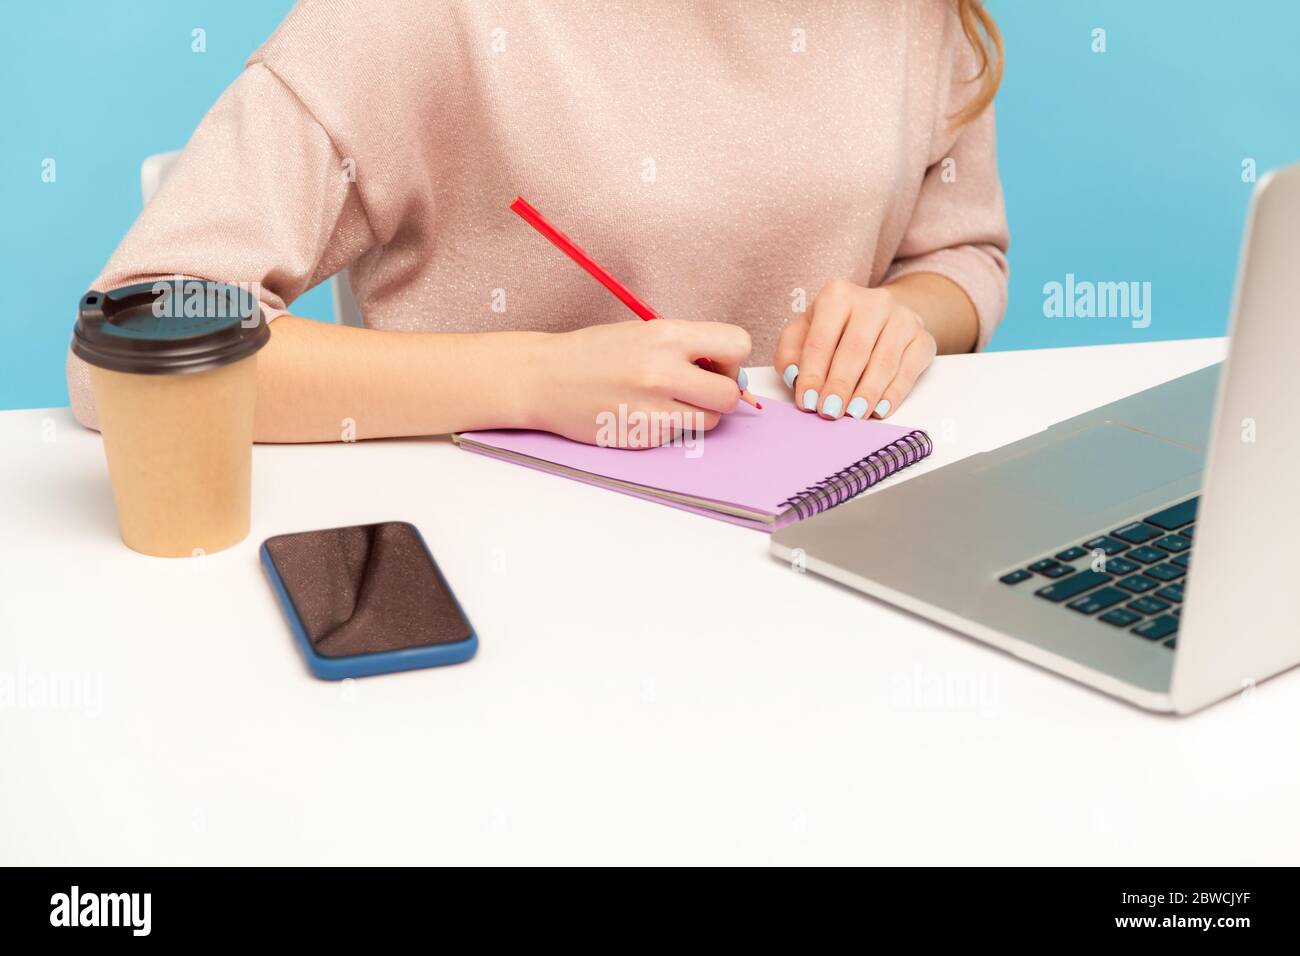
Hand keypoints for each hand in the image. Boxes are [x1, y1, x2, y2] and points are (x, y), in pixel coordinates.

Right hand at [524, 319, 750, 445]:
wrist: (544, 378)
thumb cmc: (594, 353)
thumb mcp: (643, 332)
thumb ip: (686, 346)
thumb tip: (729, 370)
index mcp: (666, 335)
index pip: (737, 344)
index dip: (731, 358)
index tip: (714, 363)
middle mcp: (663, 371)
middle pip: (729, 395)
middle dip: (721, 394)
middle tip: (698, 389)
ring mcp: (651, 408)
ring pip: (710, 422)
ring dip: (698, 415)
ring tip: (668, 402)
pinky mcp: (641, 436)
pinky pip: (678, 436)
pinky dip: (668, 427)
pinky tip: (640, 413)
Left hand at [774, 280, 936, 420]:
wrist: (883, 318)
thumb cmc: (836, 329)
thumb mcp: (805, 331)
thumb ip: (790, 352)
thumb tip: (794, 377)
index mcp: (838, 295)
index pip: (821, 339)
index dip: (812, 374)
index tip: (807, 402)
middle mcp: (874, 302)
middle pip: (855, 349)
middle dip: (840, 385)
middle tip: (830, 412)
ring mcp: (903, 319)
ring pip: (884, 361)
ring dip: (867, 392)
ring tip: (853, 414)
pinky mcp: (923, 339)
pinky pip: (909, 370)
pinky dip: (894, 394)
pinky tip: (879, 410)